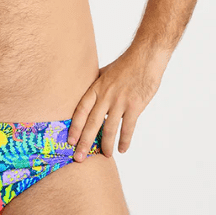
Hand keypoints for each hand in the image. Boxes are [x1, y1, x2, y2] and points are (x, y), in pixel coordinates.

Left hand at [68, 46, 168, 160]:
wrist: (146, 57)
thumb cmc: (126, 64)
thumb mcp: (105, 72)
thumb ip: (97, 86)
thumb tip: (88, 95)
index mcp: (96, 87)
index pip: (81, 110)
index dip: (75, 126)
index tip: (69, 140)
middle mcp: (105, 95)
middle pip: (92, 123)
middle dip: (84, 142)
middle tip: (79, 158)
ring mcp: (120, 101)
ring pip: (109, 128)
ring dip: (106, 144)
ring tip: (104, 155)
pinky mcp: (135, 105)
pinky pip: (128, 127)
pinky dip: (124, 140)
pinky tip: (122, 149)